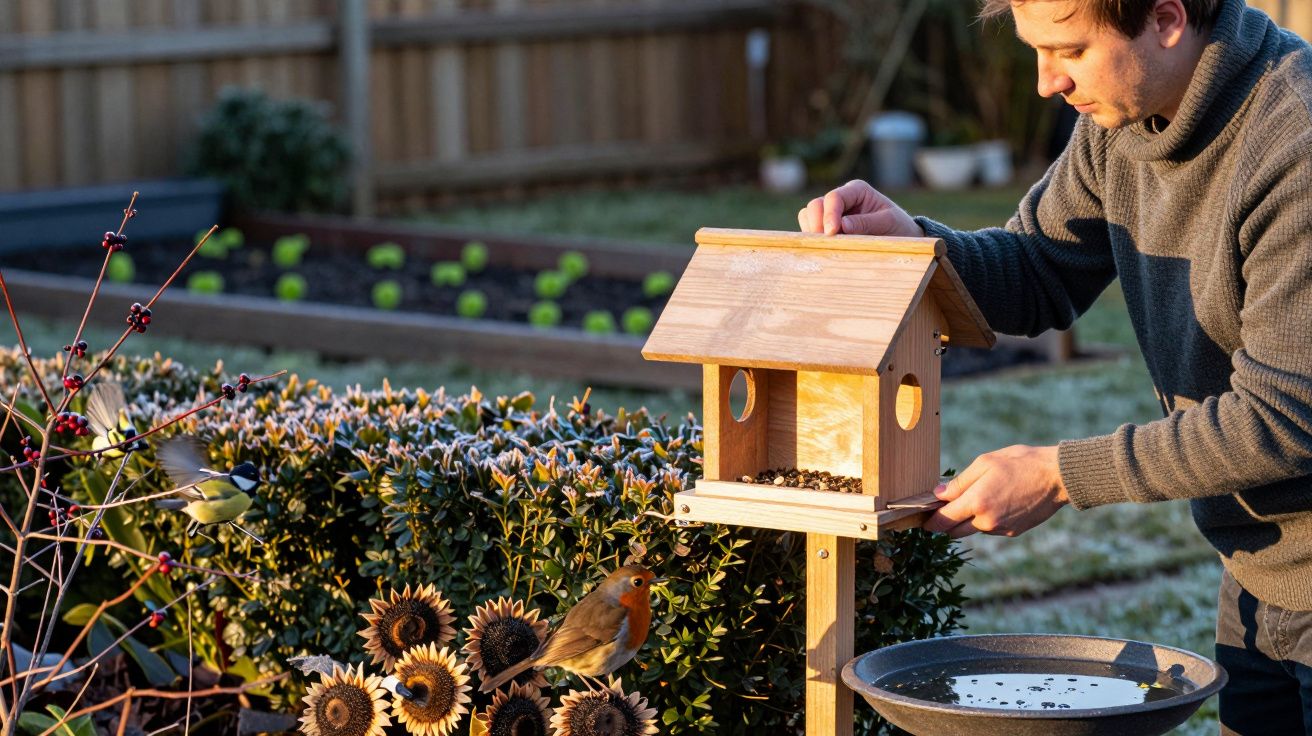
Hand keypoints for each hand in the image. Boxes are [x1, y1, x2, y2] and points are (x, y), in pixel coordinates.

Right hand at [797, 179, 924, 236]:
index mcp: (857, 190)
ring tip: (828, 247)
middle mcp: (841, 198)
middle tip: (826, 243)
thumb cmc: (898, 227)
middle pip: (816, 205)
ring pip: (808, 216)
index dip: (830, 215)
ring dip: (813, 232)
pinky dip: (813, 239)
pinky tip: (825, 249)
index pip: (834, 197)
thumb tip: (842, 226)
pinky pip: (810, 229)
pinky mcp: (827, 227)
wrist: (901, 237)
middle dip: (817, 224)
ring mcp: (831, 213)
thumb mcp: (888, 222)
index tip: (832, 233)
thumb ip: (866, 223)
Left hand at [922, 445, 1070, 538]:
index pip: (943, 521)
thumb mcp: (985, 463)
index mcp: (976, 502)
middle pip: (954, 531)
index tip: (924, 517)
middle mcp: (986, 521)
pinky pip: (990, 529)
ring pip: (973, 530)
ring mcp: (1001, 529)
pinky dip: (986, 520)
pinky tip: (997, 502)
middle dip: (947, 522)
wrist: (1057, 477)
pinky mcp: (1013, 532)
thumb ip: (959, 482)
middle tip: (946, 506)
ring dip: (968, 520)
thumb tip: (939, 495)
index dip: (930, 521)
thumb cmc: (1020, 463)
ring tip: (978, 497)